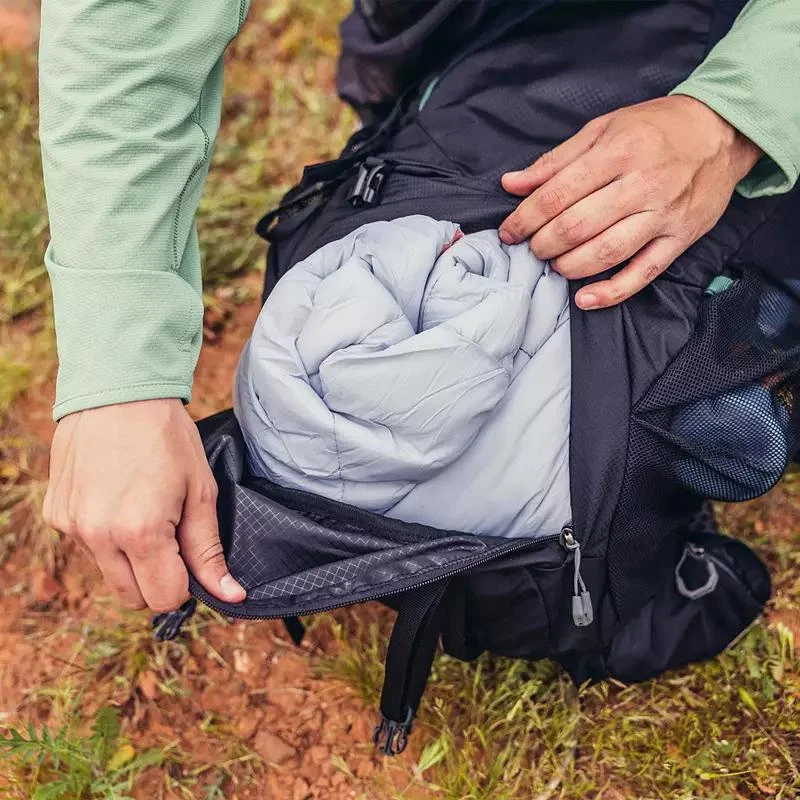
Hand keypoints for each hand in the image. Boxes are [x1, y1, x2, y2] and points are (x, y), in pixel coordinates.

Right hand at [43, 399, 245, 611]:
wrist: (118, 391)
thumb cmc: (167, 437)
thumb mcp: (200, 491)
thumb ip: (208, 550)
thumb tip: (230, 595)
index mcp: (141, 533)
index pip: (164, 598)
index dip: (185, 584)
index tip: (190, 555)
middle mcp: (99, 536)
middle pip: (132, 598)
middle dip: (156, 577)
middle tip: (170, 535)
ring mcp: (72, 526)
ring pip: (108, 574)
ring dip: (129, 558)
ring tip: (143, 509)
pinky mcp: (56, 514)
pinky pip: (85, 547)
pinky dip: (104, 536)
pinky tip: (117, 497)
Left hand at [499, 95, 761, 309]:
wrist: (720, 132)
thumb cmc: (655, 128)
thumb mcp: (603, 129)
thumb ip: (555, 160)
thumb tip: (511, 184)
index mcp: (618, 152)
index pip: (558, 194)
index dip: (526, 218)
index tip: (509, 232)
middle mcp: (642, 184)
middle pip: (578, 226)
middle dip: (544, 244)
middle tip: (533, 248)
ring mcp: (663, 214)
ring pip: (607, 252)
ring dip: (570, 266)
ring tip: (555, 265)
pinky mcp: (680, 239)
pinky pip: (643, 273)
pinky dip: (611, 292)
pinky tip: (584, 299)